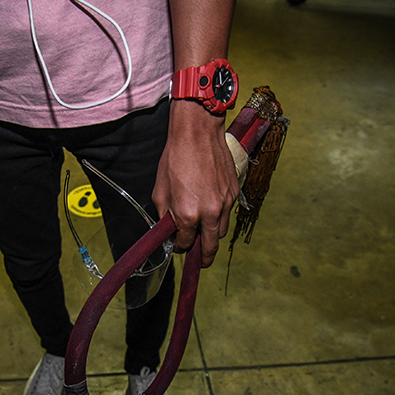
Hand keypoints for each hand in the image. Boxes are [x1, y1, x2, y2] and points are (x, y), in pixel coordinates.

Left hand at [153, 100, 238, 267]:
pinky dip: (220, 217)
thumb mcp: (160, 190)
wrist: (198, 134)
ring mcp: (225, 204)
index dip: (179, 248)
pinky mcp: (234, 193)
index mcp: (187, 215)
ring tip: (204, 232)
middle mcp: (209, 213)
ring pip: (221, 232)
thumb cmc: (176, 159)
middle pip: (209, 248)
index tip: (178, 246)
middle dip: (203, 257)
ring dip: (212, 236)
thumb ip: (164, 215)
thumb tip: (169, 229)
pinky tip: (211, 208)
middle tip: (199, 260)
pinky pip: (228, 213)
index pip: (184, 244)